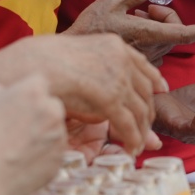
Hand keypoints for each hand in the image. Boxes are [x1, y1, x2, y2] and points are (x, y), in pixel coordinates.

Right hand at [0, 33, 164, 155]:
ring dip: (142, 131)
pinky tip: (131, 149)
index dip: (153, 78)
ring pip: (140, 109)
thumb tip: (103, 89)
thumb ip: (94, 70)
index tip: (161, 89)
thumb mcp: (76, 60)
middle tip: (151, 132)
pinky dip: (133, 138)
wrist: (33, 65)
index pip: (142, 64)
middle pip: (145, 90)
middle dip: (150, 113)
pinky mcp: (110, 97)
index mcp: (114, 45)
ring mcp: (117, 77)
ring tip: (138, 145)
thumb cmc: (44, 62)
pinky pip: (128, 123)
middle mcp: (121, 59)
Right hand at [0, 74, 67, 194]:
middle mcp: (52, 112)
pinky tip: (18, 163)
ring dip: (41, 134)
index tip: (12, 105)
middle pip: (51, 104)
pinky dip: (40, 156)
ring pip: (53, 129)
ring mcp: (58, 139)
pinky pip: (51, 152)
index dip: (24, 92)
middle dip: (38, 112)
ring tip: (12, 149)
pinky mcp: (58, 163)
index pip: (38, 81)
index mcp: (33, 92)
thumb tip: (8, 93)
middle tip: (13, 128)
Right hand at [69, 0, 194, 64]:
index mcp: (145, 33)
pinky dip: (151, 33)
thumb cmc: (88, 28)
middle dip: (166, 14)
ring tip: (134, 16)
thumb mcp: (109, 2)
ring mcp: (146, 59)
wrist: (72, 58)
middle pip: (174, 30)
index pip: (182, 32)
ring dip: (158, 23)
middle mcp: (149, 49)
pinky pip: (156, 46)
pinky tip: (131, 28)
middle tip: (145, 6)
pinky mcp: (140, 64)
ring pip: (166, 38)